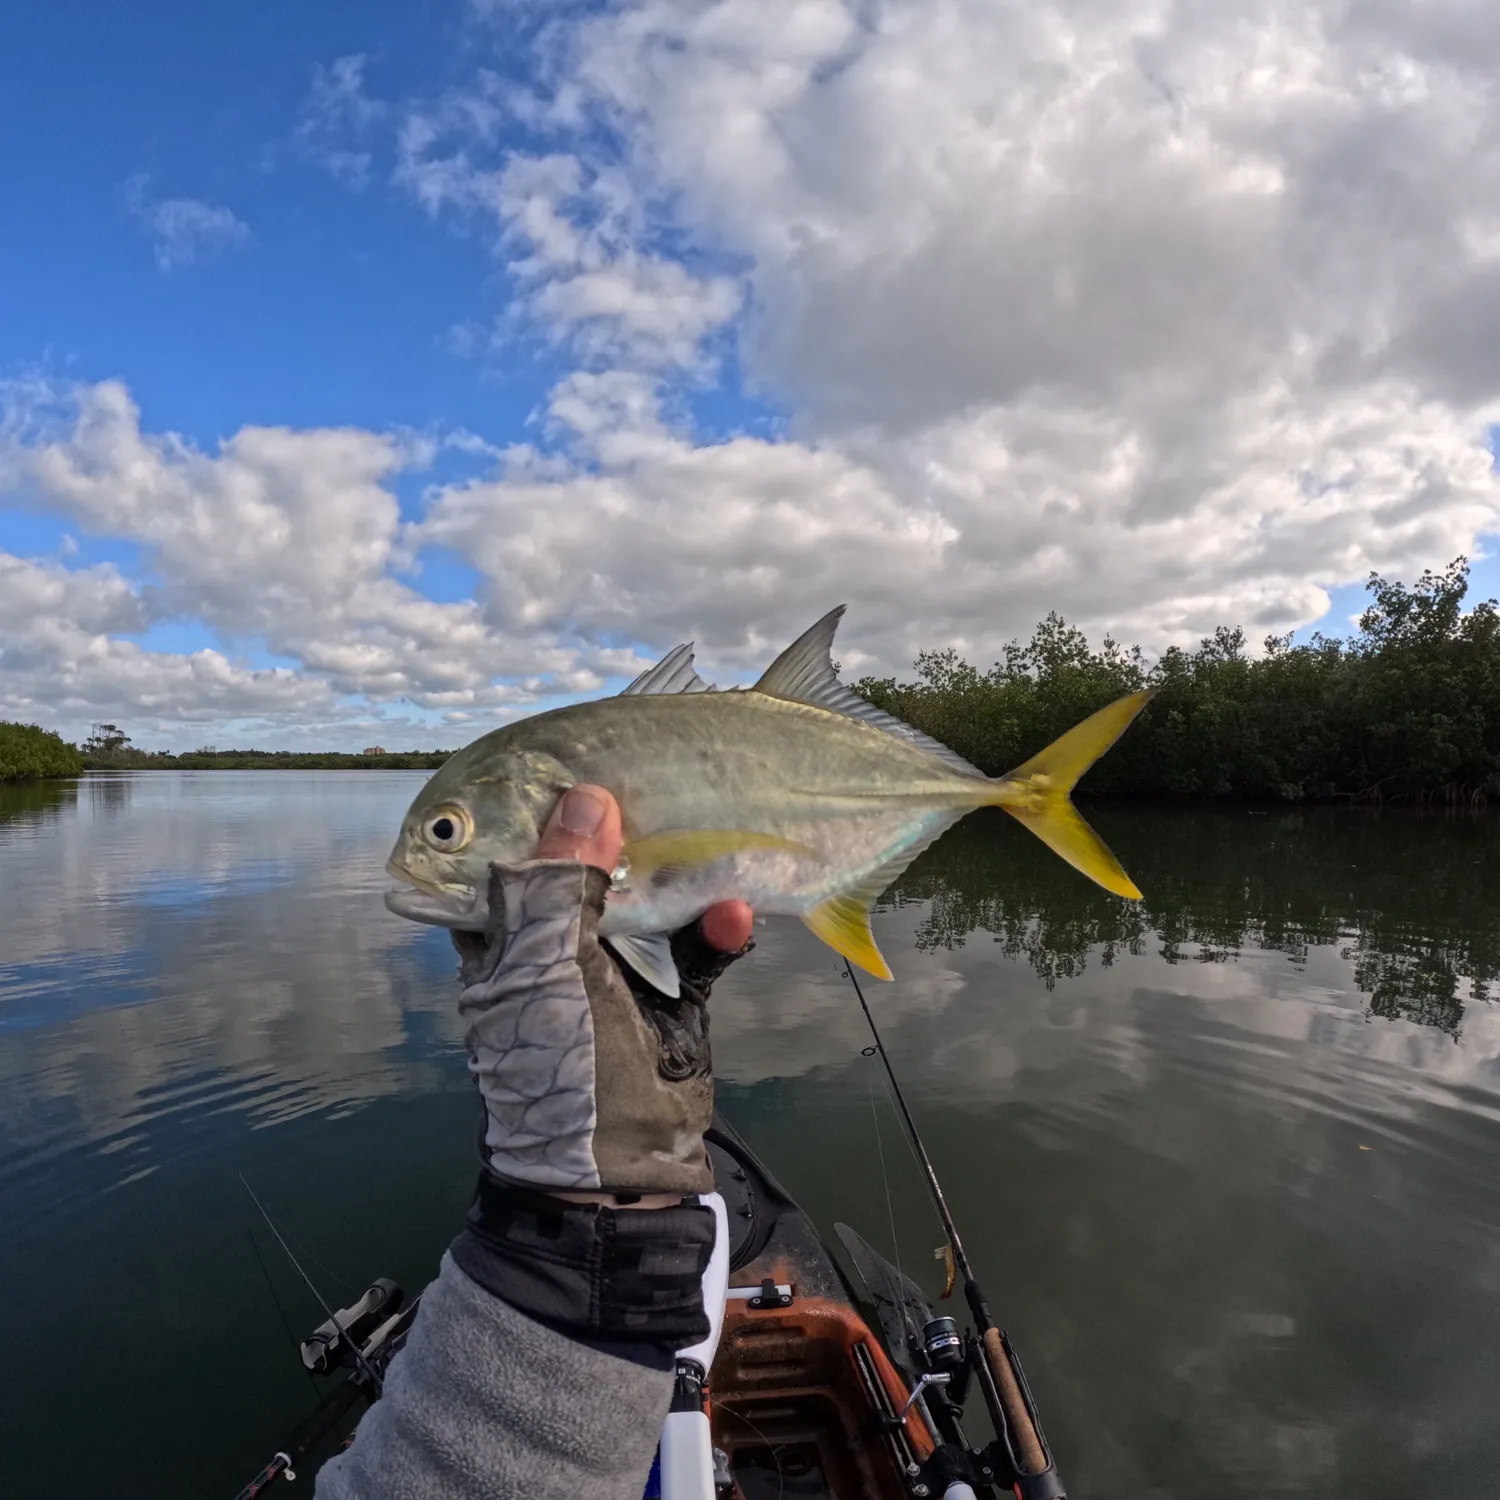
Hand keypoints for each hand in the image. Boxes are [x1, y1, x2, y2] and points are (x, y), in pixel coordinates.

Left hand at [449, 784, 754, 1206]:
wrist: (618, 1183)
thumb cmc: (558, 1071)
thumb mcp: (547, 969)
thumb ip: (563, 881)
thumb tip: (587, 795)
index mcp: (501, 934)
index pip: (502, 846)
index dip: (526, 799)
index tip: (569, 752)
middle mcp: (552, 943)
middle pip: (585, 860)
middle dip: (623, 820)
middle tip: (657, 773)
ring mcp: (612, 970)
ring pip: (647, 891)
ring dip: (681, 866)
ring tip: (712, 831)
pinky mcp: (670, 997)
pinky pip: (695, 946)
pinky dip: (717, 927)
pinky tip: (738, 907)